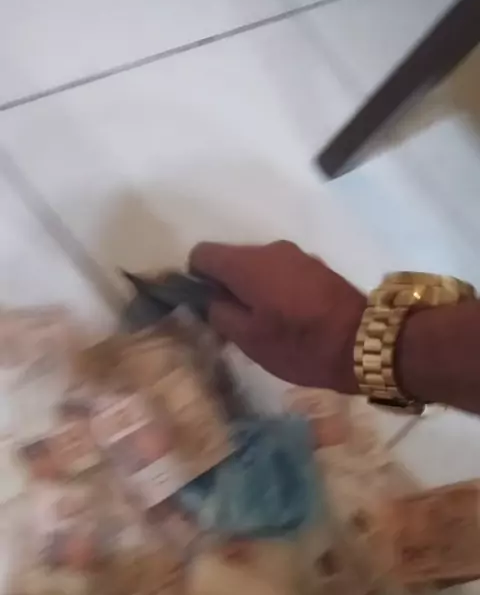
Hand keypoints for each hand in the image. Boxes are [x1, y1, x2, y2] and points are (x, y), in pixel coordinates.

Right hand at [189, 240, 365, 391]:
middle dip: (225, 286)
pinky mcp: (316, 267)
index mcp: (246, 264)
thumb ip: (220, 314)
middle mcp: (269, 249)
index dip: (194, 279)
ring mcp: (296, 255)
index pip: (202, 254)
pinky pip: (281, 272)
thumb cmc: (298, 344)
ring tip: (262, 324)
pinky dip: (274, 289)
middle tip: (232, 323)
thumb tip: (211, 300)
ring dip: (251, 289)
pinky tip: (285, 318)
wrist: (362, 342)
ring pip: (258, 267)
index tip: (204, 306)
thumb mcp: (248, 340)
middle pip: (231, 259)